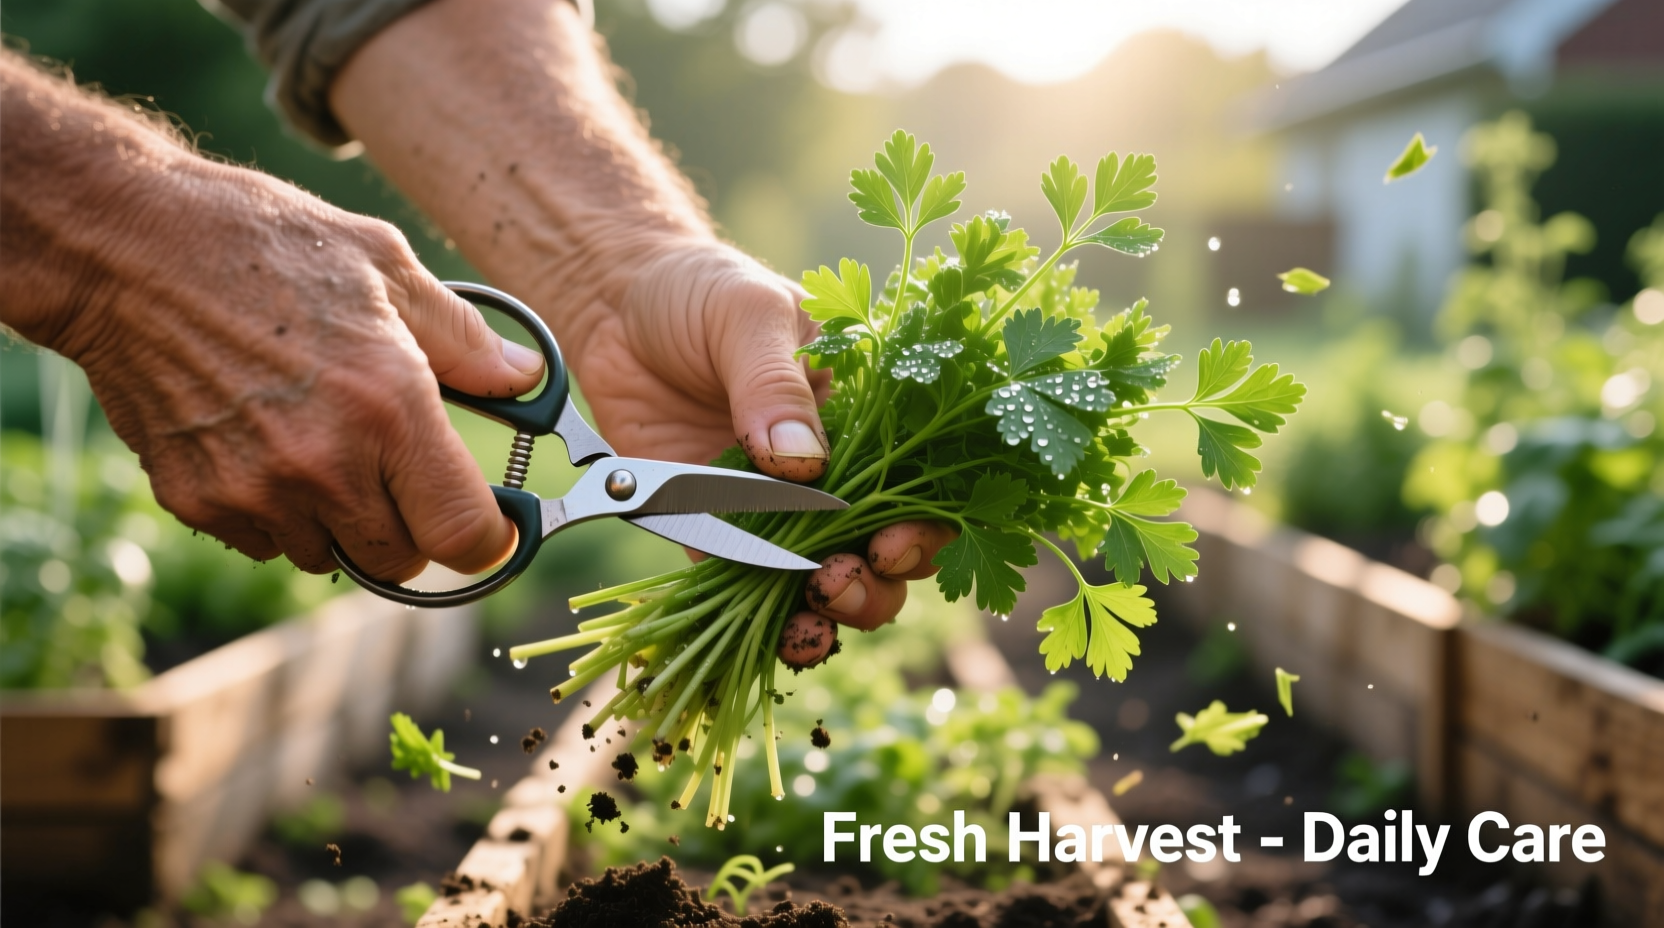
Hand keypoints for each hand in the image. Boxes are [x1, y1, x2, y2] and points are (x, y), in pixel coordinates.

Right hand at [97, 169, 544, 581]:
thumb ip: (463, 339)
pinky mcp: (197, 499)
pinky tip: (267, 446)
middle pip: (401, 561)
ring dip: (342, 522)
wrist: (123, 246)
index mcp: (389, 407)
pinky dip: (278, 513)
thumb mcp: (386, 266)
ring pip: (330, 556)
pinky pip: (264, 540)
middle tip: (402, 472)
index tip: (490, 522)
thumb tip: (524, 379)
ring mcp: (255, 489)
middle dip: (415, 527)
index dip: (488, 539)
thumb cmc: (262, 242)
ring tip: (324, 444)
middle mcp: (325, 464)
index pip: (463, 534)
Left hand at [327, 0, 955, 628]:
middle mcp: (829, 477)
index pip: (919, 486)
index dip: (920, 528)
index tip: (890, 543)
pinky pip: (739, 595)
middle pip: (880, 555)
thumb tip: (801, 463)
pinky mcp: (708, 535)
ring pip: (820, 587)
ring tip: (810, 621)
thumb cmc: (701, 290)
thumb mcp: (749, 316)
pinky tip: (763, 640)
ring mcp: (770, 513)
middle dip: (875, 586)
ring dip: (828, 618)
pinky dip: (755, 626)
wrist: (613, 301)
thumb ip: (774, 385)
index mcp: (864, 420)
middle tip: (840, 581)